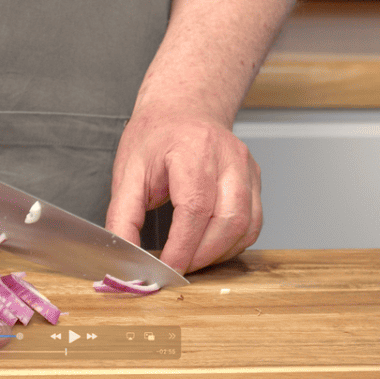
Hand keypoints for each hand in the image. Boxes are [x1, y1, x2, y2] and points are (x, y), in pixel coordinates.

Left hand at [105, 106, 261, 273]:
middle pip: (229, 220)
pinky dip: (231, 244)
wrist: (183, 110)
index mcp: (194, 148)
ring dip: (218, 253)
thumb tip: (124, 255)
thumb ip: (123, 216)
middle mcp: (229, 156)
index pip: (195, 208)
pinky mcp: (255, 180)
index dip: (182, 246)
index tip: (166, 268)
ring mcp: (247, 168)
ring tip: (190, 258)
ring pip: (246, 226)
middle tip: (176, 267)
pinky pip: (253, 223)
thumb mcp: (128, 172)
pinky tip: (208, 246)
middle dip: (202, 255)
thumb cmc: (155, 138)